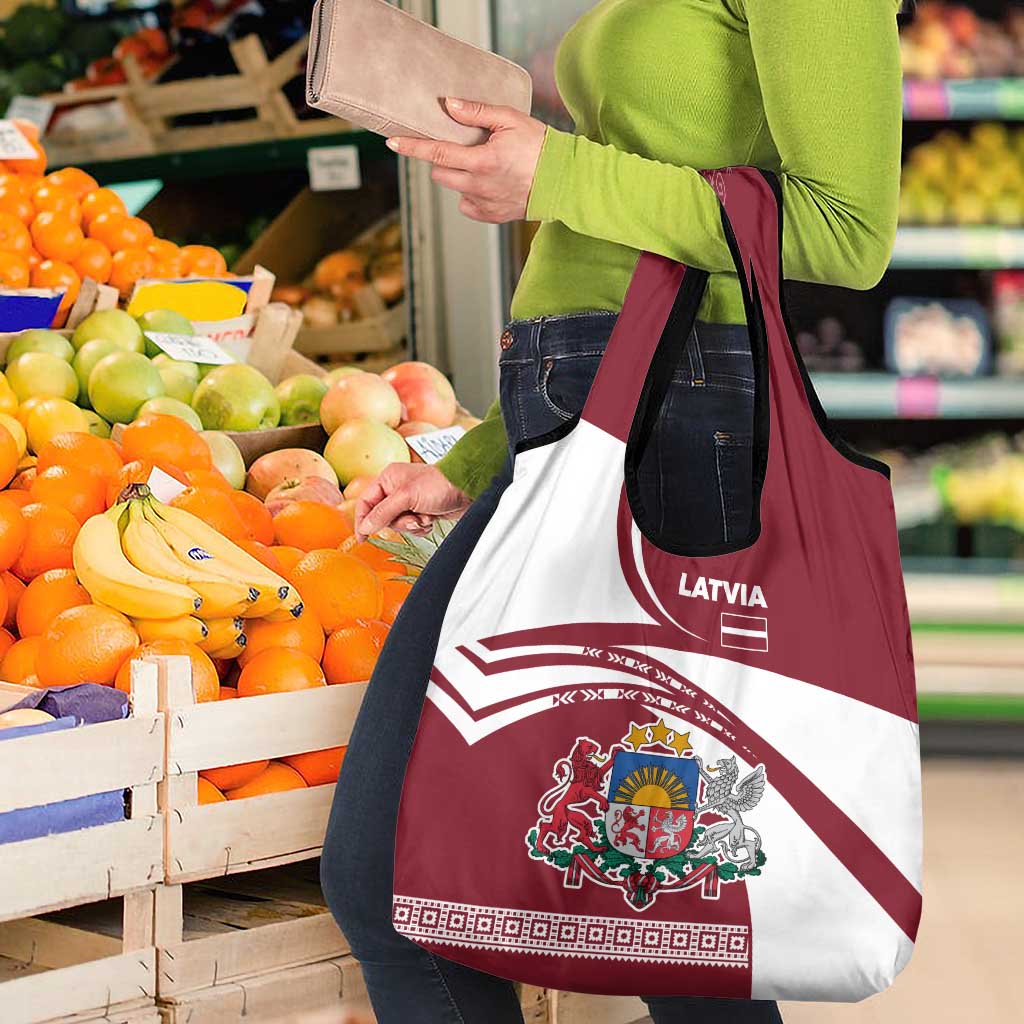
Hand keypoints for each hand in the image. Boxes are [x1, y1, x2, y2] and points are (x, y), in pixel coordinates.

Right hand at [354, 463, 471, 539]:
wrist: (467, 489)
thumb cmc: (439, 484)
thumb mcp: (406, 497)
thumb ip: (383, 512)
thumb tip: (365, 526)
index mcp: (388, 479)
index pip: (365, 502)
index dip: (362, 520)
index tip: (362, 538)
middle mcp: (396, 489)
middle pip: (382, 517)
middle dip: (398, 522)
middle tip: (412, 518)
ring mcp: (409, 501)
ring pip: (398, 524)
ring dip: (412, 525)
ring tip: (425, 517)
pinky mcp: (421, 511)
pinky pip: (411, 527)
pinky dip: (421, 527)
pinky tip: (431, 519)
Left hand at [385, 97, 546, 222]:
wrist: (564, 181)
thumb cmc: (540, 146)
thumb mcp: (510, 119)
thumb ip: (476, 112)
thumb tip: (448, 105)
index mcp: (482, 161)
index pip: (437, 153)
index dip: (412, 147)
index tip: (393, 143)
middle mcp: (479, 186)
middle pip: (440, 173)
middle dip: (442, 159)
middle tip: (460, 147)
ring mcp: (484, 204)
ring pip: (454, 188)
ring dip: (458, 175)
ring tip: (481, 164)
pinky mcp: (491, 216)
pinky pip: (467, 205)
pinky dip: (471, 193)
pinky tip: (488, 183)